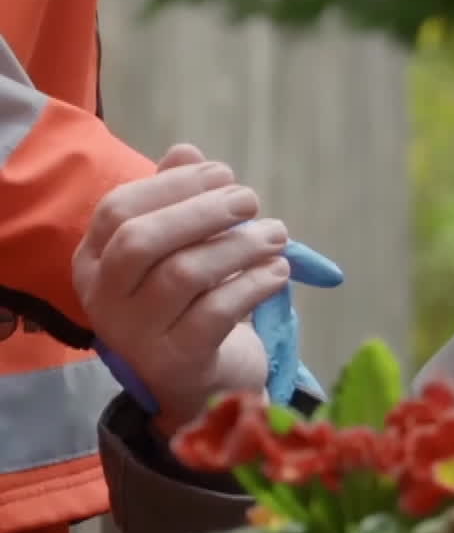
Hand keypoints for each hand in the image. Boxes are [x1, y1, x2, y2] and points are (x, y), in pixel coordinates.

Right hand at [73, 144, 339, 431]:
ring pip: (184, 275)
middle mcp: (105, 298)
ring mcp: (137, 334)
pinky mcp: (178, 361)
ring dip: (240, 246)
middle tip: (251, 200)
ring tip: (277, 235)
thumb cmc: (188, 299)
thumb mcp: (178, 248)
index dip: (173, 184)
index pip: (118, 209)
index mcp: (94, 260)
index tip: (222, 173)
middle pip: (143, 240)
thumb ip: (177, 200)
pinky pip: (217, 314)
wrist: (199, 381)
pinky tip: (278, 271)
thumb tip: (187, 151)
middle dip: (202, 211)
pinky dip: (254, 285)